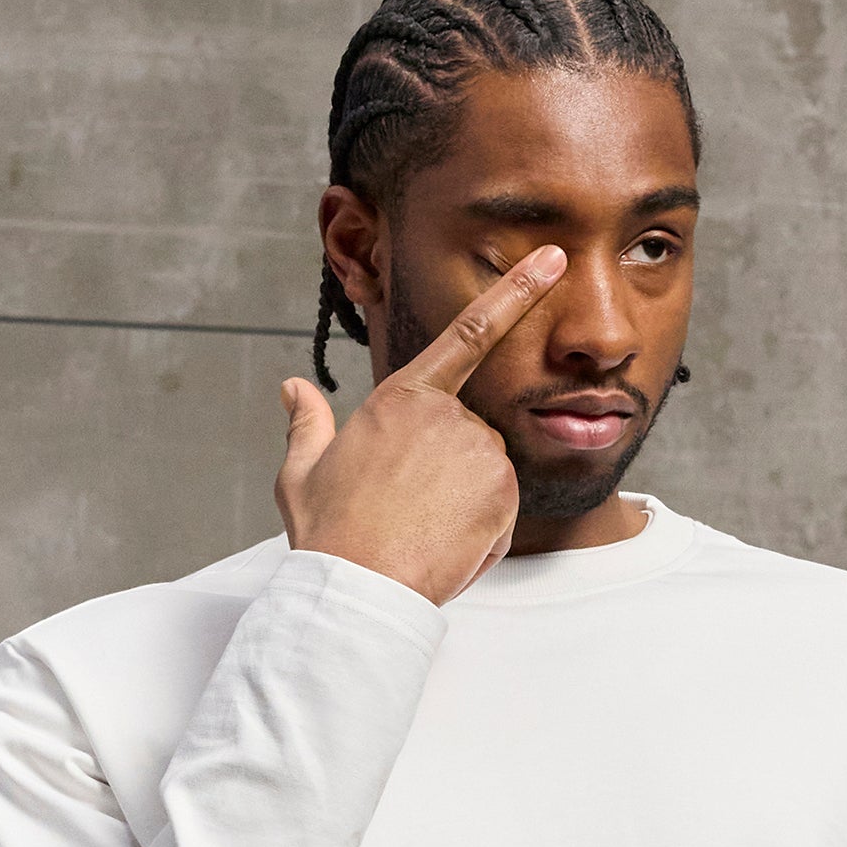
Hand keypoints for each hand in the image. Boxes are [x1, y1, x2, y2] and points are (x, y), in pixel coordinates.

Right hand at [272, 245, 565, 604]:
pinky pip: (502, 509)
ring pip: (487, 472)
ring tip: (422, 530)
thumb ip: (308, 424)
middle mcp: (449, 414)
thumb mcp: (303, 472)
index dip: (517, 291)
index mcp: (402, 396)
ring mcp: (480, 451)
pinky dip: (482, 531)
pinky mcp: (503, 490)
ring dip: (465, 501)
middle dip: (450, 470)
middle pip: (468, 433)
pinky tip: (446, 545)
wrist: (359, 586)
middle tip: (410, 509)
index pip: (469, 331)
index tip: (552, 261)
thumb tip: (294, 388)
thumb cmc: (330, 533)